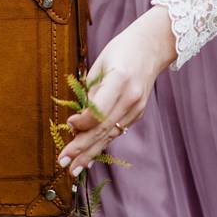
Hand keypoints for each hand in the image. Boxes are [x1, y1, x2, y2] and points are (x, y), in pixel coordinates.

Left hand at [57, 5, 177, 176]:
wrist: (152, 47)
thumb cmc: (121, 50)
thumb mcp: (100, 64)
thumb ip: (90, 91)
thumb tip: (78, 119)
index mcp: (120, 79)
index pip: (98, 110)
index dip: (81, 122)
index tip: (68, 124)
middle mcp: (131, 97)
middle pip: (103, 128)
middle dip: (82, 148)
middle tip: (64, 162)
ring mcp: (137, 107)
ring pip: (110, 134)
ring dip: (91, 152)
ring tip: (75, 168)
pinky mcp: (139, 112)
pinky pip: (117, 130)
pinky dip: (103, 142)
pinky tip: (91, 155)